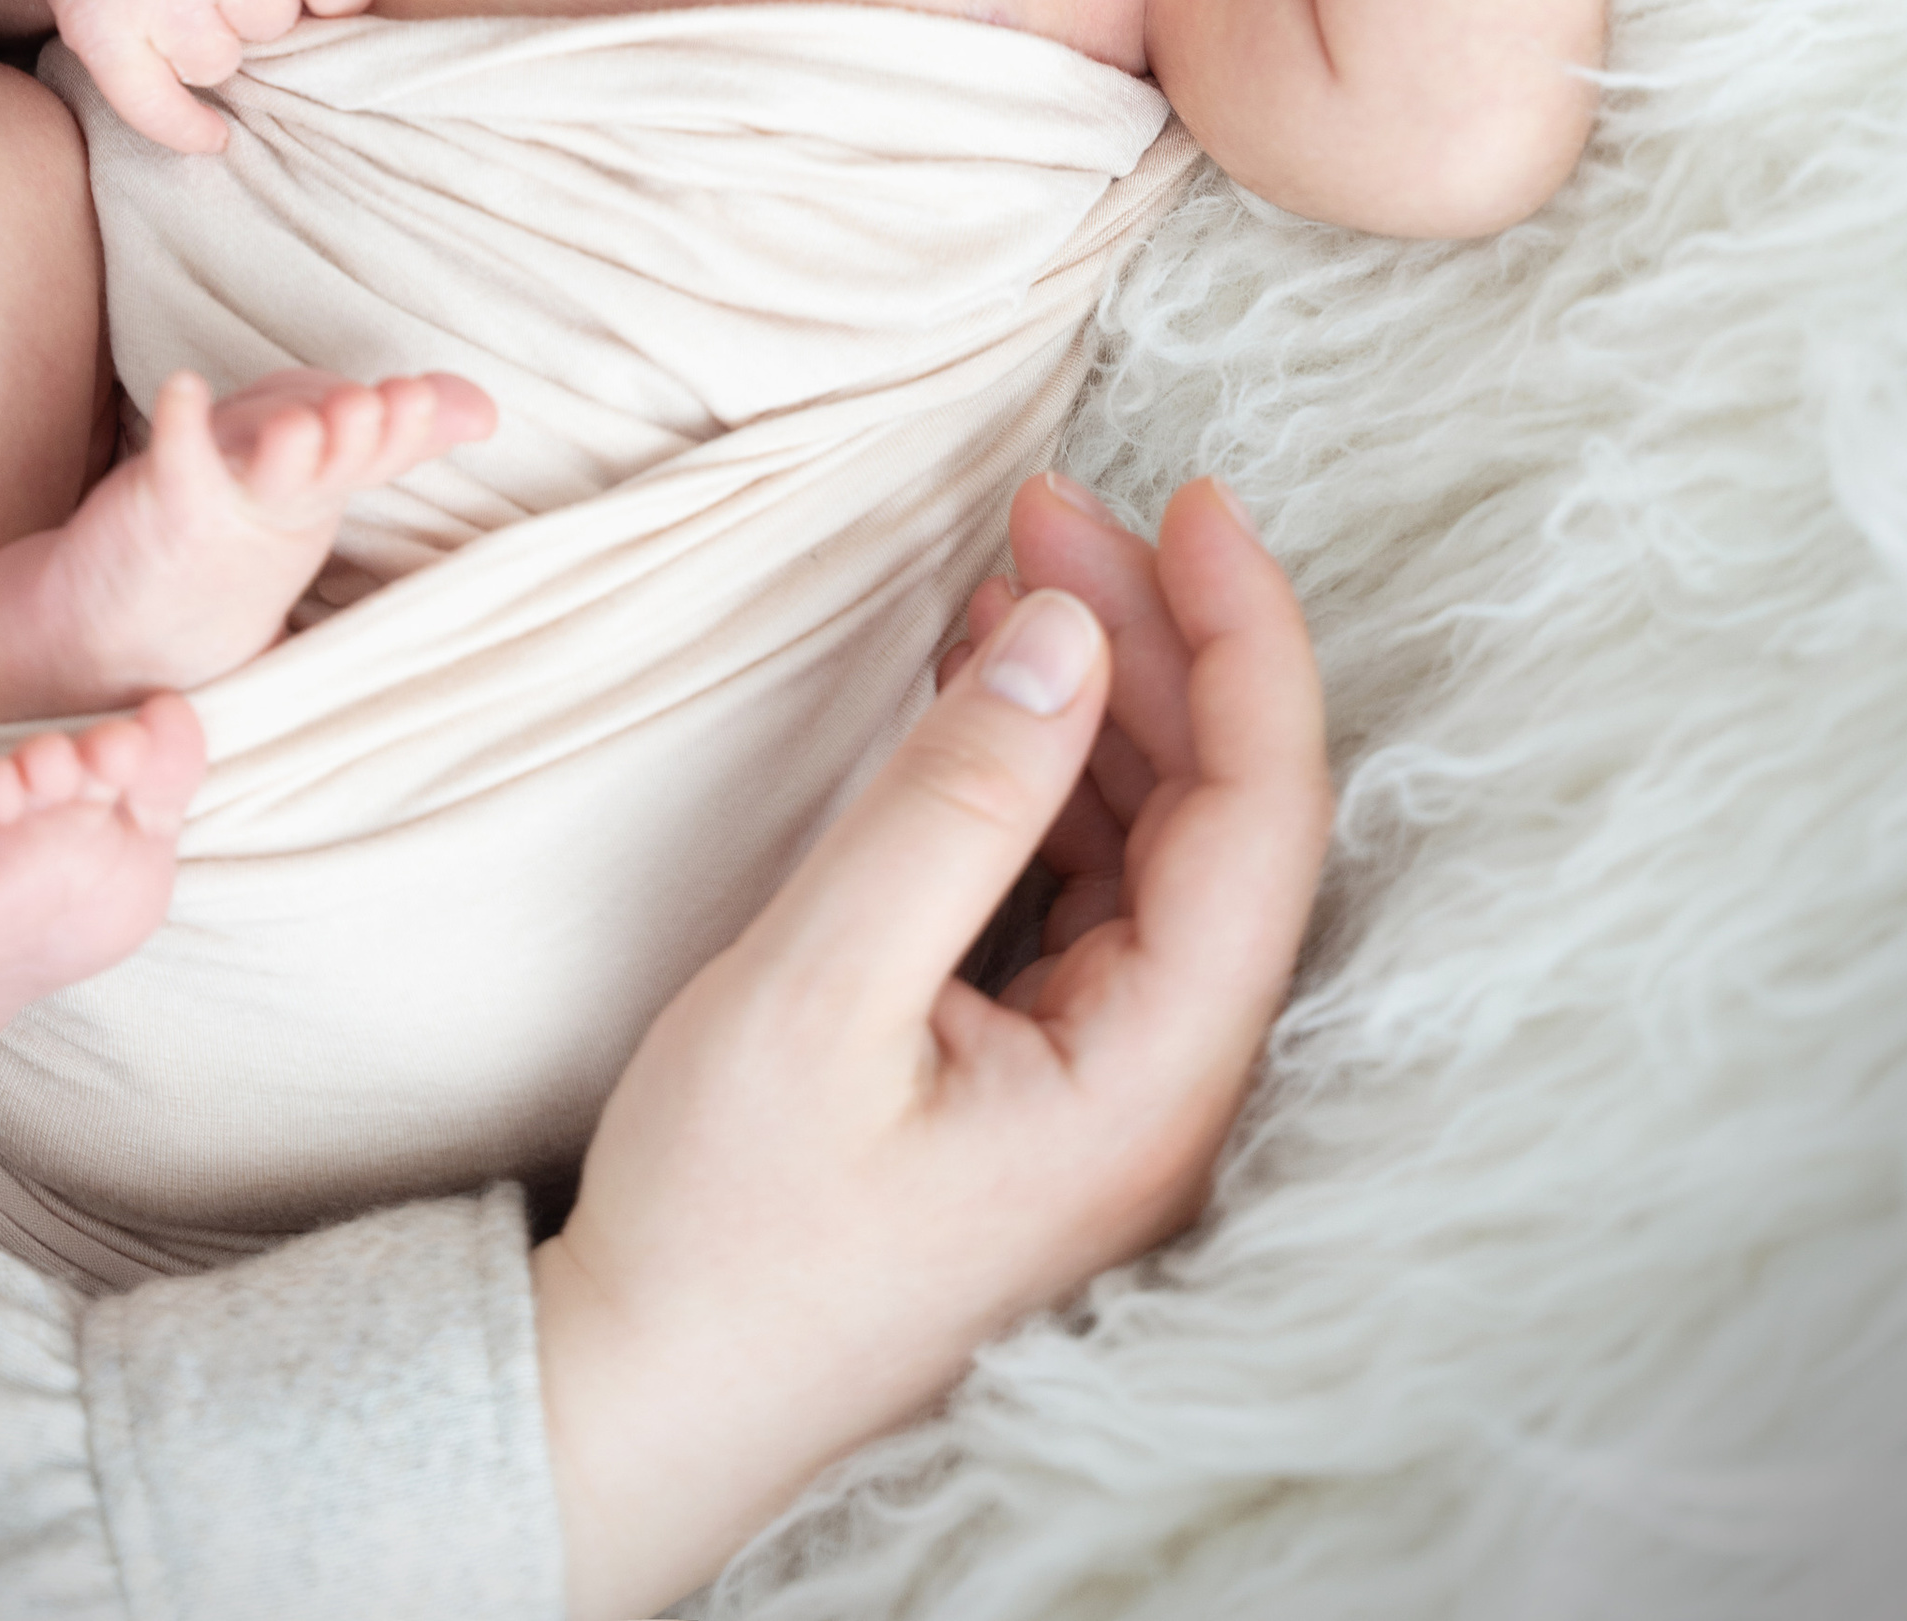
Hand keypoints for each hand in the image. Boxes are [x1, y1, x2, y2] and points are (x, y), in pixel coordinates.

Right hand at [534, 479, 1330, 1620]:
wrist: (641, 1406)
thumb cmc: (724, 1230)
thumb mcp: (819, 989)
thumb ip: (955, 804)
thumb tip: (1068, 633)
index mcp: (1149, 1082)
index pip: (1264, 815)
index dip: (1244, 639)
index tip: (1193, 501)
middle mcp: (1161, 1088)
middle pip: (1218, 816)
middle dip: (1147, 640)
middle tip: (1049, 506)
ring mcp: (1104, 1090)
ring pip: (1154, 845)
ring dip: (1093, 698)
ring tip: (1006, 575)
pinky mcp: (1037, 1084)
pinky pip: (1086, 892)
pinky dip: (1043, 774)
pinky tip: (983, 694)